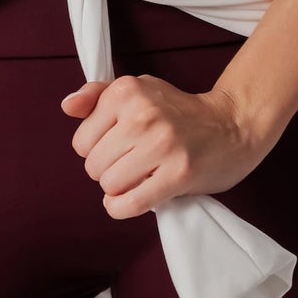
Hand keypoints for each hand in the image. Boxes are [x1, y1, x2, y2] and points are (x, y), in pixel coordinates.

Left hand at [60, 75, 274, 217]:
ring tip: (137, 177)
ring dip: (118, 189)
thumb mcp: (139, 90)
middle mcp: (142, 114)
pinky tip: (130, 200)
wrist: (231, 125)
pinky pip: (131, 203)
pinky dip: (122, 208)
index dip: (95, 150)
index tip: (116, 147)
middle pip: (94, 166)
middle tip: (130, 163)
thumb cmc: (178, 110)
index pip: (81, 141)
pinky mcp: (178, 173)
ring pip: (110, 185)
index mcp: (127, 90)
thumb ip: (98, 96)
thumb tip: (67, 106)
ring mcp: (161, 144)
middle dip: (107, 170)